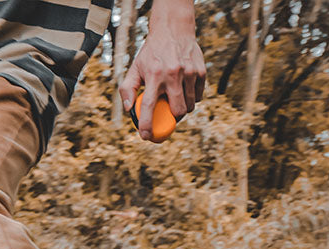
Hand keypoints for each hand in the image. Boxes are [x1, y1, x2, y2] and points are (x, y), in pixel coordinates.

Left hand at [119, 1, 205, 141]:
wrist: (173, 30)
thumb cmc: (151, 53)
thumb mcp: (135, 68)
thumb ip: (127, 89)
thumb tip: (129, 109)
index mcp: (155, 76)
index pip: (150, 106)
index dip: (147, 124)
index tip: (146, 137)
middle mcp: (173, 75)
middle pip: (178, 111)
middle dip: (172, 120)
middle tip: (167, 118)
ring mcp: (189, 73)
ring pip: (190, 106)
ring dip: (182, 110)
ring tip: (175, 103)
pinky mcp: (201, 71)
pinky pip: (198, 96)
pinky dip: (192, 99)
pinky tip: (185, 92)